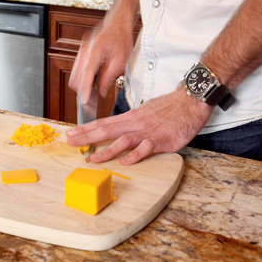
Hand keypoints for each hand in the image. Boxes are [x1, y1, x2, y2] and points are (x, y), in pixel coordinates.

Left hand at [66, 87, 213, 164]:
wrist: (191, 99)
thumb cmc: (169, 107)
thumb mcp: (145, 111)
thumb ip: (131, 122)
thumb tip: (117, 128)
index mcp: (130, 117)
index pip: (103, 123)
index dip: (86, 129)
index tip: (71, 134)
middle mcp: (135, 124)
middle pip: (106, 130)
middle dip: (86, 137)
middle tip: (70, 143)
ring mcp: (147, 132)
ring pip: (122, 140)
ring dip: (106, 150)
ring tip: (92, 158)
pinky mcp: (161, 140)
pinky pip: (145, 149)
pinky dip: (134, 155)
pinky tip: (125, 161)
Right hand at [69, 19, 134, 101]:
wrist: (117, 22)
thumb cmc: (121, 37)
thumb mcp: (121, 60)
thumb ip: (109, 78)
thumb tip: (100, 92)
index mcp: (95, 50)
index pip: (86, 74)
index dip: (85, 89)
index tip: (85, 101)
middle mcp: (85, 50)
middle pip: (75, 77)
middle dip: (81, 91)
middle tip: (90, 103)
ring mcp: (81, 51)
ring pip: (74, 75)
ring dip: (81, 87)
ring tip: (91, 96)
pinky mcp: (82, 53)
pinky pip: (77, 70)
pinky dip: (82, 80)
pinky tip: (90, 86)